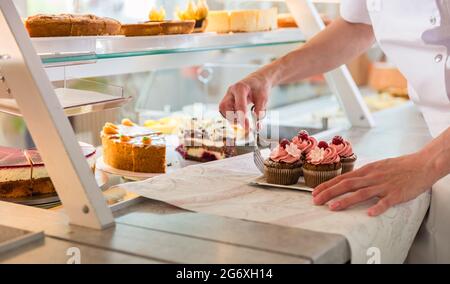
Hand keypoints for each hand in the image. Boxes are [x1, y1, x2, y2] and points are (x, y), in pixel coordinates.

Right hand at [219, 72, 270, 129]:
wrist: (257, 81)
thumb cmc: (260, 88)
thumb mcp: (264, 97)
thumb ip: (260, 109)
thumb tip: (256, 119)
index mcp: (241, 87)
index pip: (238, 104)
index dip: (241, 116)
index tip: (246, 126)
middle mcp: (231, 91)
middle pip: (224, 106)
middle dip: (232, 118)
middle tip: (244, 125)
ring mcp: (228, 95)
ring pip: (222, 109)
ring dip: (230, 118)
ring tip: (242, 121)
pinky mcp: (227, 100)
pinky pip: (224, 110)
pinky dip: (230, 116)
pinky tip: (238, 118)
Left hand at [312, 153, 432, 215]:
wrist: (420, 165)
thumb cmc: (397, 167)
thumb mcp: (376, 167)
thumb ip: (362, 175)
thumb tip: (346, 181)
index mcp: (366, 170)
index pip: (342, 178)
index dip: (327, 185)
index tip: (314, 193)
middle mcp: (371, 177)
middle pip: (347, 184)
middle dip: (329, 193)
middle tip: (316, 201)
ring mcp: (383, 185)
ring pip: (362, 193)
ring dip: (346, 200)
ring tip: (333, 208)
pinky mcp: (396, 194)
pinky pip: (386, 201)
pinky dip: (377, 207)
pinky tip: (369, 214)